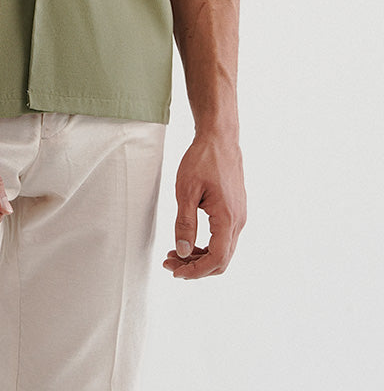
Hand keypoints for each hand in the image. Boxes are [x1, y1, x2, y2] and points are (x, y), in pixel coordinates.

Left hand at [163, 132, 245, 278]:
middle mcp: (238, 221)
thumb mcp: (186, 190)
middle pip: (221, 260)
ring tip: (175, 252)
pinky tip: (189, 241)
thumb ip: (185, 224)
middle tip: (170, 263)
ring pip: (223, 250)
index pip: (217, 259)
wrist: (219, 138)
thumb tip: (182, 251)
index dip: (196, 271)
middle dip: (196, 267)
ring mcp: (239, 216)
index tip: (176, 271)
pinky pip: (224, 237)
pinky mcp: (235, 211)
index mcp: (227, 217)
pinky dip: (207, 245)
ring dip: (200, 257)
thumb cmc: (202, 160)